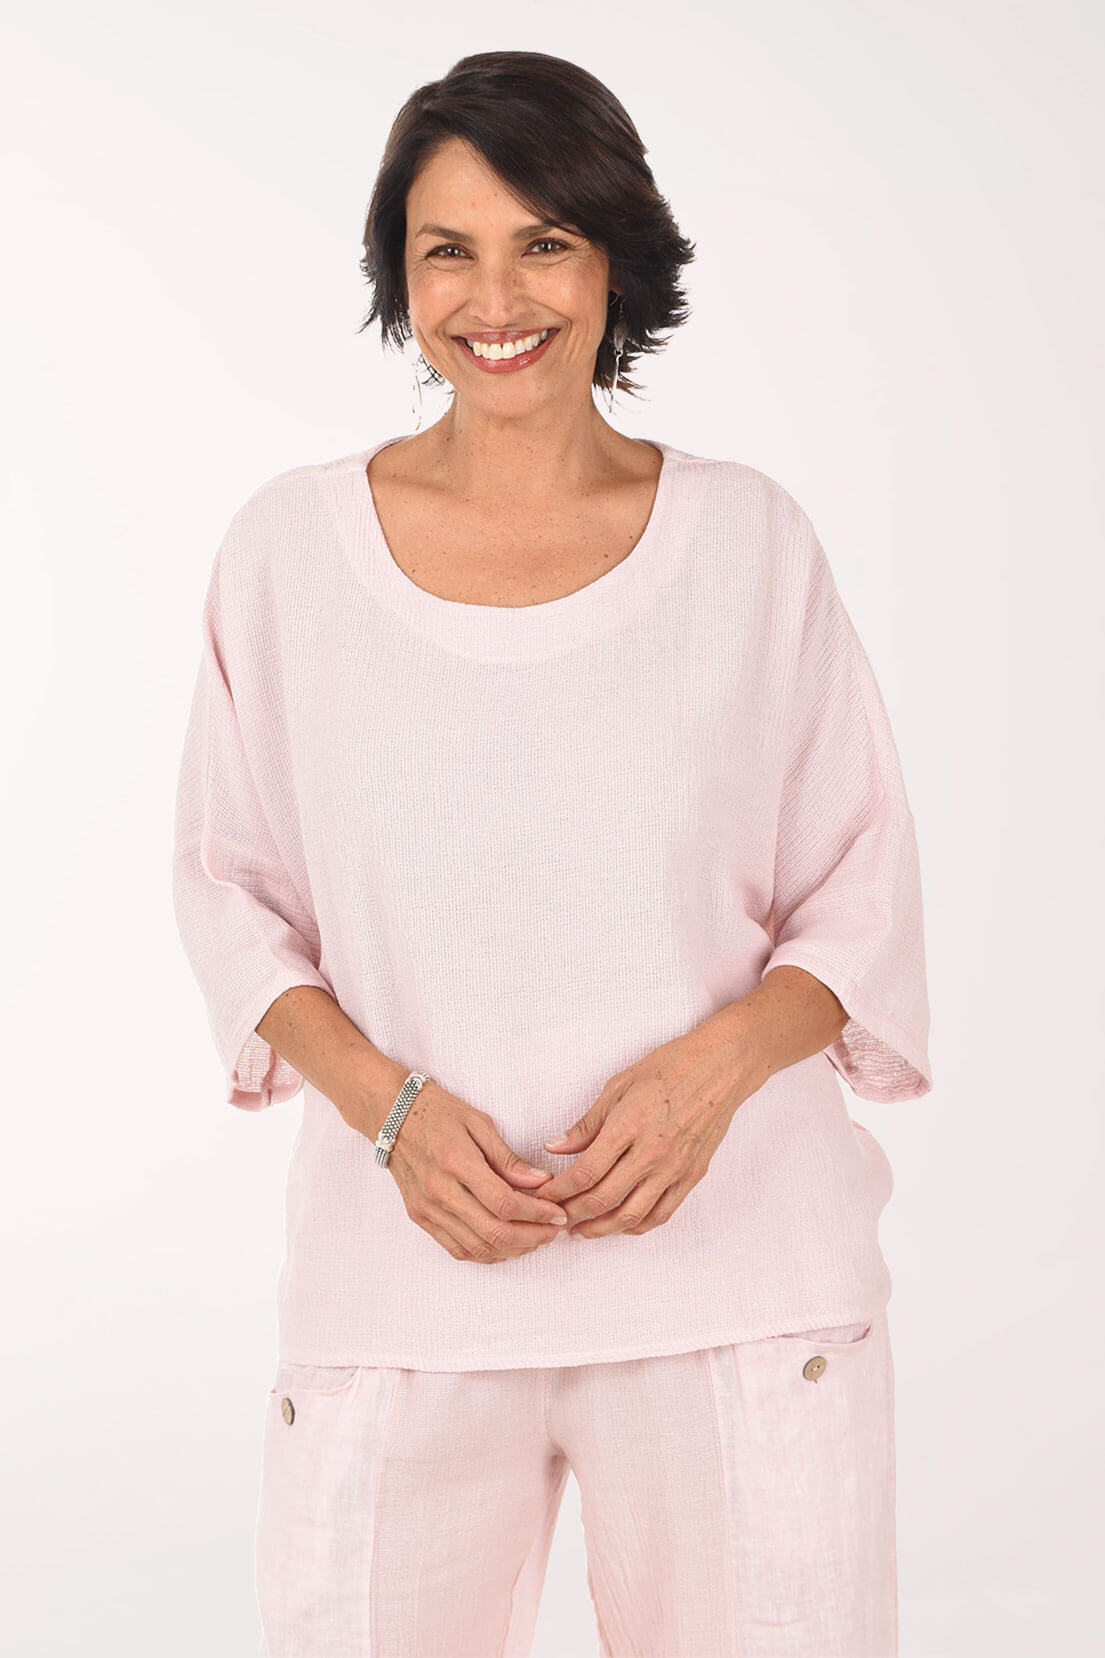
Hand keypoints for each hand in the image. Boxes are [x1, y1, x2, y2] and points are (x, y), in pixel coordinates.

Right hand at [379, 1080, 570, 1261]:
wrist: (392, 1116)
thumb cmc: (438, 1113)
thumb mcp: (479, 1123)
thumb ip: (509, 1158)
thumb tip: (541, 1182)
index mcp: (457, 1162)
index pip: (505, 1203)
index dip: (538, 1214)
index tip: (558, 1213)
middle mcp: (440, 1191)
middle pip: (494, 1232)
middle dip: (533, 1237)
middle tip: (554, 1232)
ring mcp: (428, 1209)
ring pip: (478, 1247)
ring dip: (513, 1249)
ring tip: (536, 1240)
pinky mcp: (421, 1218)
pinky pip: (458, 1249)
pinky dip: (486, 1254)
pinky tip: (506, 1246)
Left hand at [529, 1020, 763, 1238]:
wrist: (720, 1068)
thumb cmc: (669, 1068)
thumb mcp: (619, 1086)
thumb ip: (587, 1124)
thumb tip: (554, 1147)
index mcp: (629, 1126)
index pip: (585, 1172)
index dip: (560, 1190)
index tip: (544, 1195)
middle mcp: (652, 1152)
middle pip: (603, 1199)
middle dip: (573, 1213)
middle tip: (556, 1216)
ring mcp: (674, 1168)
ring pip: (632, 1216)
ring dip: (602, 1229)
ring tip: (582, 1231)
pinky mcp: (692, 1175)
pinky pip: (662, 1213)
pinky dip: (637, 1226)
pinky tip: (621, 1225)